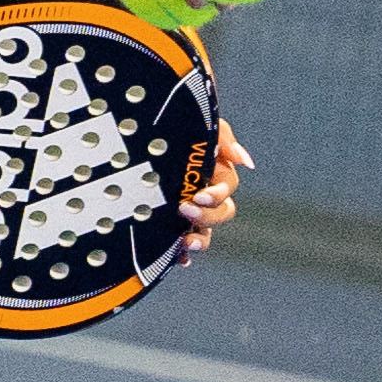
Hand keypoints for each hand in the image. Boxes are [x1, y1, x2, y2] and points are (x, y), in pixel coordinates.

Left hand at [179, 119, 244, 251]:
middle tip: (184, 209)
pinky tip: (178, 258)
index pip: (228, 190)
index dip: (218, 195)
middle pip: (221, 214)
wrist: (135, 129)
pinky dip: (182, 255)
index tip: (200, 195)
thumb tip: (246, 162)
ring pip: (206, 233)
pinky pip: (181, 246)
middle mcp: (202, 193)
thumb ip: (223, 137)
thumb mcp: (198, 124)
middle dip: (208, 216)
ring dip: (201, 240)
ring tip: (186, 242)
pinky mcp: (167, 224)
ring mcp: (186, 211)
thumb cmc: (171, 124)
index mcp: (213, 172)